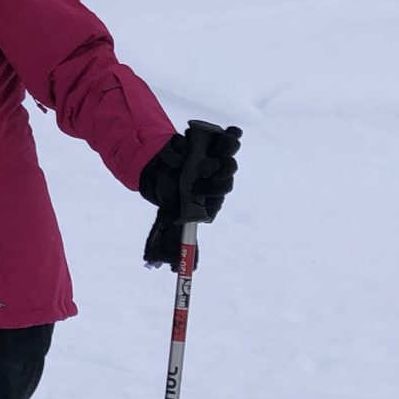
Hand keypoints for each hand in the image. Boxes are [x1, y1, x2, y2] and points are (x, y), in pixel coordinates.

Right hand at [139, 120, 239, 268]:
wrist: (165, 170)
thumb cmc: (170, 195)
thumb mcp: (169, 216)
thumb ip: (171, 240)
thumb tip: (170, 267)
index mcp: (211, 199)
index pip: (218, 196)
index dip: (213, 190)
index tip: (197, 187)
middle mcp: (218, 182)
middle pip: (226, 178)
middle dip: (219, 173)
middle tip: (206, 167)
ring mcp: (220, 164)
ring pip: (229, 160)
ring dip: (227, 152)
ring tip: (221, 145)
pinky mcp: (218, 147)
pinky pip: (230, 142)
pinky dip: (232, 136)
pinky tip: (233, 131)